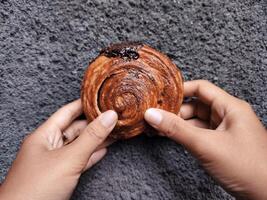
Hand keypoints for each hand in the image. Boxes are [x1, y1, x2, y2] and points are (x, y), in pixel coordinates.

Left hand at [0, 99, 117, 199]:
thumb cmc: (36, 189)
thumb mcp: (68, 158)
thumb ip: (91, 137)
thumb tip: (110, 116)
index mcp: (44, 135)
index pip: (67, 112)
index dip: (84, 104)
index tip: (101, 98)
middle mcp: (49, 146)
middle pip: (75, 129)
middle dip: (94, 122)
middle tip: (114, 116)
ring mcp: (55, 162)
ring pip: (79, 145)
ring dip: (97, 139)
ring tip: (115, 131)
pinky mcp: (61, 176)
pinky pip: (80, 160)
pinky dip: (92, 155)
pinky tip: (104, 150)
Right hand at [144, 80, 266, 199]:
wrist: (266, 196)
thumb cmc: (248, 168)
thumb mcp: (206, 145)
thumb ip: (177, 129)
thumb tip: (153, 115)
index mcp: (230, 107)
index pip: (201, 88)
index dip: (180, 91)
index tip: (161, 97)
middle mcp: (228, 116)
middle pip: (196, 105)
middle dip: (176, 111)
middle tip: (156, 117)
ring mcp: (225, 131)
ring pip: (197, 120)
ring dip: (178, 124)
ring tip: (158, 128)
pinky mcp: (221, 144)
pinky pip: (199, 133)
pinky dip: (185, 135)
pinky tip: (172, 137)